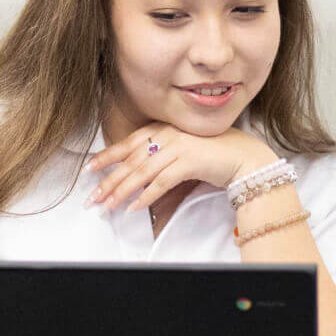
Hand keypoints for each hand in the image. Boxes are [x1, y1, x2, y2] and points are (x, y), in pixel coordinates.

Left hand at [85, 124, 276, 211]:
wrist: (246, 157)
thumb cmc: (216, 155)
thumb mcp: (184, 149)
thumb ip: (162, 155)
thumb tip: (136, 175)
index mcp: (165, 128)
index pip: (129, 142)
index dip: (107, 155)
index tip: (89, 168)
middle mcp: (169, 134)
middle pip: (131, 160)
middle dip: (109, 180)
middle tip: (93, 197)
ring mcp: (179, 147)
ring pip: (142, 172)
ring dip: (122, 191)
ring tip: (108, 206)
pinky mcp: (189, 161)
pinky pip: (161, 182)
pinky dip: (146, 196)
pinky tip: (134, 207)